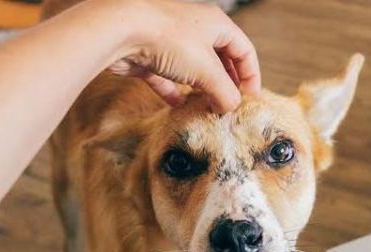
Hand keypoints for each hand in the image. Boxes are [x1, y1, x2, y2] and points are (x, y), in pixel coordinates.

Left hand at [106, 0, 260, 111]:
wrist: (118, 30)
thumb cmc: (169, 40)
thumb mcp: (207, 71)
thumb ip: (225, 93)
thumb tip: (231, 108)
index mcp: (216, 24)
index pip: (244, 50)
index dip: (251, 76)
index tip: (250, 100)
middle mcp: (195, 28)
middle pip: (220, 59)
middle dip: (226, 84)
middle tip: (229, 106)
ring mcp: (170, 41)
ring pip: (193, 68)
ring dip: (202, 89)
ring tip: (207, 108)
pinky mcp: (148, 55)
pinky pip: (166, 76)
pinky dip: (174, 91)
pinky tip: (178, 106)